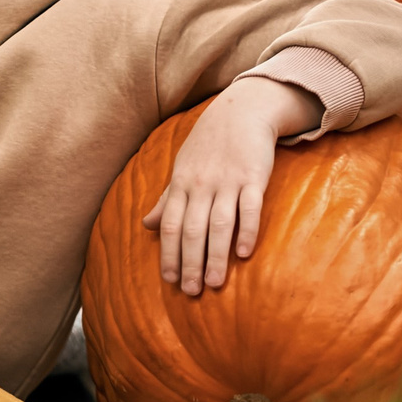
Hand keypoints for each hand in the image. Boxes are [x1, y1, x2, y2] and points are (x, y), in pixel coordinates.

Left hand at [141, 78, 320, 294]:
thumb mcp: (182, 168)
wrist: (241, 110)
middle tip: (190, 291)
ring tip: (214, 283)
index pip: (171, 225)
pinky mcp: (254, 177)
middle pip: (192, 230)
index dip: (168, 254)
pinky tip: (244, 254)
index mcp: (182, 184)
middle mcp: (201, 185)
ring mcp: (228, 181)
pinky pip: (250, 207)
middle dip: (189, 263)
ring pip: (219, 224)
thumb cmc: (209, 144)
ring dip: (215, 256)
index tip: (169, 281)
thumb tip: (147, 225)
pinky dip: (247, 231)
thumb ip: (167, 199)